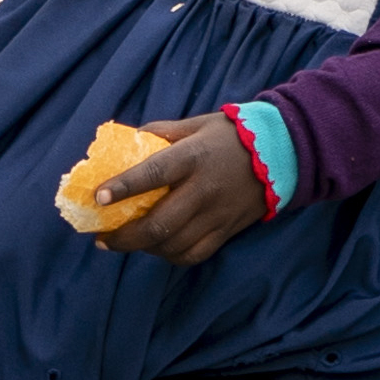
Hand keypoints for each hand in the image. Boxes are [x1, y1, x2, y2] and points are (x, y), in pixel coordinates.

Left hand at [94, 115, 273, 266]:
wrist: (281, 153)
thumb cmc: (230, 135)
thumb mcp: (195, 124)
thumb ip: (160, 134)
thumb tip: (123, 144)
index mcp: (193, 157)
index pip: (154, 173)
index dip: (125, 187)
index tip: (99, 198)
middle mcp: (204, 190)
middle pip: (160, 224)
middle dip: (125, 237)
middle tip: (103, 238)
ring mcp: (217, 214)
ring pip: (173, 245)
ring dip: (142, 249)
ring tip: (123, 243)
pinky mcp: (226, 231)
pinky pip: (192, 254)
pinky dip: (169, 255)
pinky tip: (155, 248)